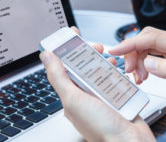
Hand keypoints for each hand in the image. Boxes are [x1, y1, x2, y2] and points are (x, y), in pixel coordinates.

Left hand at [40, 27, 154, 141]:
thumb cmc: (101, 128)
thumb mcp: (73, 99)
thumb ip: (59, 77)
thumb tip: (46, 57)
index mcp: (71, 96)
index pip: (64, 68)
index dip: (67, 50)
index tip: (71, 36)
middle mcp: (85, 96)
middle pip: (83, 67)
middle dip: (88, 54)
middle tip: (95, 46)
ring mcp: (101, 96)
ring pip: (99, 71)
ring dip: (103, 61)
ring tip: (108, 57)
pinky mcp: (116, 97)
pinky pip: (114, 79)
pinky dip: (116, 72)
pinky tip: (118, 69)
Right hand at [109, 27, 165, 136]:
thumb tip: (149, 62)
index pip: (153, 38)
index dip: (132, 43)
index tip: (117, 49)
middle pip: (148, 39)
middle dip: (133, 52)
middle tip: (128, 69)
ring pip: (147, 48)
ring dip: (137, 60)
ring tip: (137, 76)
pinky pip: (151, 57)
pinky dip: (142, 65)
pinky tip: (142, 76)